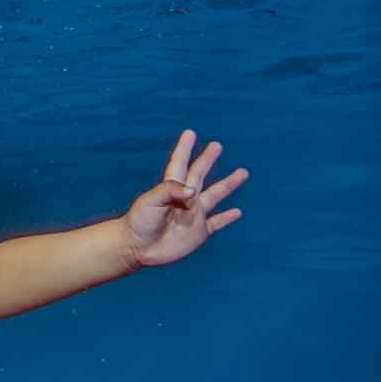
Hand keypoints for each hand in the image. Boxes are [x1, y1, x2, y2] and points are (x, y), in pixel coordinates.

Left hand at [124, 129, 248, 266]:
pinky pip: (217, 223)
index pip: (180, 164)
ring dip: (228, 184)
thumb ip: (171, 192)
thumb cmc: (140, 222)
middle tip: (216, 145)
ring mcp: (193, 215)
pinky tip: (237, 212)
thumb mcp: (151, 202)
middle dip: (207, 160)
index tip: (190, 133)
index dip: (184, 148)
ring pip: (216, 195)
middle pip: (199, 174)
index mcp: (170, 188)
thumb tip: (193, 191)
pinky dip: (227, 218)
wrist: (137, 248)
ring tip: (243, 172)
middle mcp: (184, 199)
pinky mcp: (198, 232)